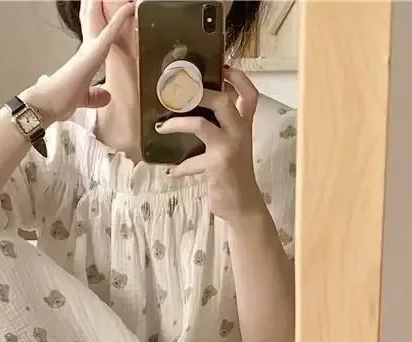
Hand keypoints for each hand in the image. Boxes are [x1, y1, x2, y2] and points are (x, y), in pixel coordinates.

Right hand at [22, 0, 134, 124]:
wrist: (50, 103)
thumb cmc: (60, 100)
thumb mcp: (84, 98)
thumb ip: (95, 96)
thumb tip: (106, 96)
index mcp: (85, 59)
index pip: (94, 34)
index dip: (99, 19)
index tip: (102, 7)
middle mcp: (87, 50)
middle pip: (93, 19)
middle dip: (95, 5)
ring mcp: (90, 48)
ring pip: (100, 19)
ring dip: (101, 4)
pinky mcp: (95, 51)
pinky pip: (111, 31)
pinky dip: (121, 19)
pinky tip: (129, 8)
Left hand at [156, 67, 265, 223]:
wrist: (242, 205)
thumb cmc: (234, 174)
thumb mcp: (233, 146)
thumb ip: (222, 128)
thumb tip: (194, 111)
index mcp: (245, 125)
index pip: (249, 94)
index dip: (238, 77)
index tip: (222, 66)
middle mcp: (239, 132)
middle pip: (222, 100)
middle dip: (198, 92)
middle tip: (177, 92)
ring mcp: (228, 147)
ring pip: (200, 124)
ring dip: (177, 123)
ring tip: (161, 127)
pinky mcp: (216, 165)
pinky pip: (191, 161)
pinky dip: (179, 167)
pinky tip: (171, 171)